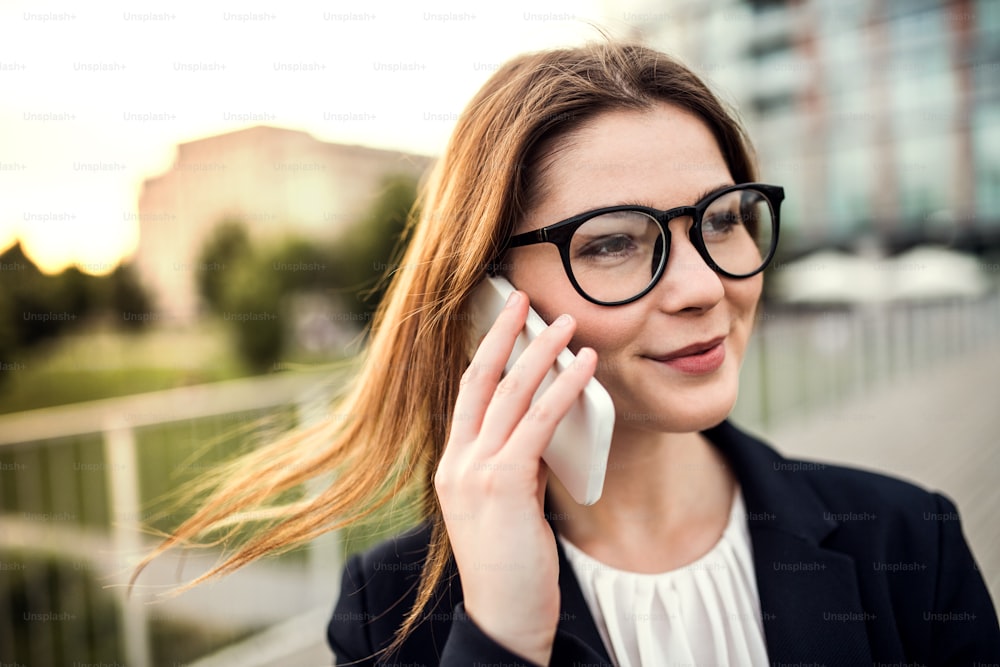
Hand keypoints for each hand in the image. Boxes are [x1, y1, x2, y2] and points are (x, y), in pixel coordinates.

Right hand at [434, 289, 597, 665]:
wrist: (504, 617)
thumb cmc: (511, 566)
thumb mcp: (506, 505)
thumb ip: (514, 463)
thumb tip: (544, 425)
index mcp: (453, 464)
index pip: (466, 393)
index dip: (485, 351)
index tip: (506, 320)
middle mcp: (456, 462)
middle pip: (479, 380)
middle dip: (504, 333)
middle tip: (525, 297)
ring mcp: (475, 471)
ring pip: (509, 394)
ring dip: (541, 351)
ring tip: (567, 321)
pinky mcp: (503, 484)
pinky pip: (537, 423)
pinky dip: (562, 388)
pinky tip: (583, 366)